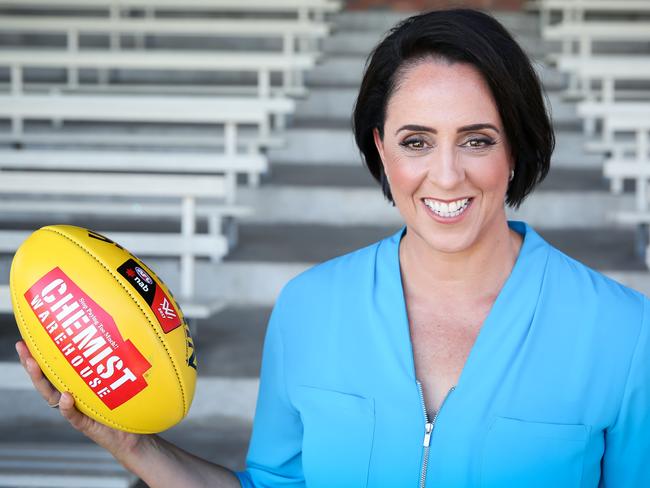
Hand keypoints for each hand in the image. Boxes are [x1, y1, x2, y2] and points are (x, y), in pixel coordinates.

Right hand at [15, 340, 145, 462]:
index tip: (26, 340)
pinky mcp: (85, 425)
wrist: (133, 434)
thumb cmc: (125, 405)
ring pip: (53, 397)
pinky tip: (65, 396)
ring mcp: (76, 411)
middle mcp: (72, 398)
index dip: (39, 356)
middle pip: (47, 381)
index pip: (53, 370)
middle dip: (33, 365)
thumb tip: (109, 335)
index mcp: (76, 387)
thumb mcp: (117, 380)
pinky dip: (67, 407)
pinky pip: (73, 416)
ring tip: (35, 365)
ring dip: (42, 381)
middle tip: (23, 349)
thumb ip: (110, 364)